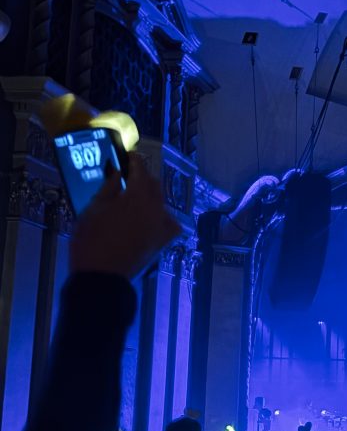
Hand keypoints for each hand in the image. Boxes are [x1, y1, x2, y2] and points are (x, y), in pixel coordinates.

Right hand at [69, 153, 179, 277]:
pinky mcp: (162, 242)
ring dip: (151, 195)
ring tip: (137, 195)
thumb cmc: (91, 239)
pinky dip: (164, 217)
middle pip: (154, 186)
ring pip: (161, 203)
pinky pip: (170, 224)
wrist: (102, 275)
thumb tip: (118, 173)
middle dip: (143, 177)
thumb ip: (109, 187)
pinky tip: (154, 217)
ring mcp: (161, 226)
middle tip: (129, 174)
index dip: (135, 161)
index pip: (141, 171)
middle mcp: (155, 209)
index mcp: (138, 197)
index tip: (129, 155)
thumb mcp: (93, 208)